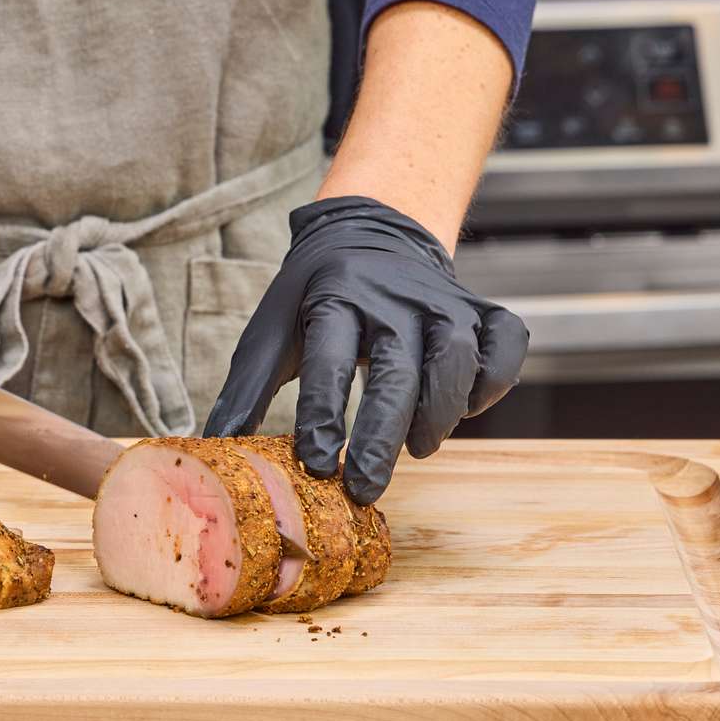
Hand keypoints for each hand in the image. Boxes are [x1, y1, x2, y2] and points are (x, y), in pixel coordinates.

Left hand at [203, 196, 528, 504]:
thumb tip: (214, 451)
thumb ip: (246, 392)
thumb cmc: (312, 298)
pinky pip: (505, 345)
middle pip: (397, 370)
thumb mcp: (272, 331)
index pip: (329, 358)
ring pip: (457, 359)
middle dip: (381, 435)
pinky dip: (493, 382)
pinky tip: (466, 409)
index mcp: (334, 297)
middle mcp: (393, 297)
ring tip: (416, 449)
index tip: (314, 461)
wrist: (369, 232)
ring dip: (439, 412)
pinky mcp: (481, 310)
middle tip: (363, 487)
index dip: (323, 412)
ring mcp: (442, 302)